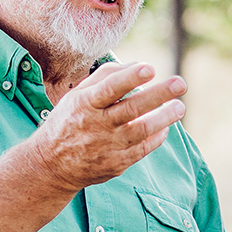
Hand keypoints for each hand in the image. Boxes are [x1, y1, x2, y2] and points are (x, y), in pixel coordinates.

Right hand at [28, 62, 186, 193]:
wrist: (51, 165)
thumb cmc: (69, 121)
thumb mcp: (77, 95)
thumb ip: (106, 77)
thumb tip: (139, 65)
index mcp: (84, 104)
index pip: (109, 88)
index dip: (130, 77)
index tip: (150, 68)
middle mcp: (95, 125)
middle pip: (131, 109)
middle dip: (159, 95)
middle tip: (181, 83)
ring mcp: (106, 146)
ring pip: (141, 130)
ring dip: (164, 118)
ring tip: (179, 107)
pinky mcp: (115, 164)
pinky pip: (142, 149)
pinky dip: (157, 137)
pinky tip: (165, 127)